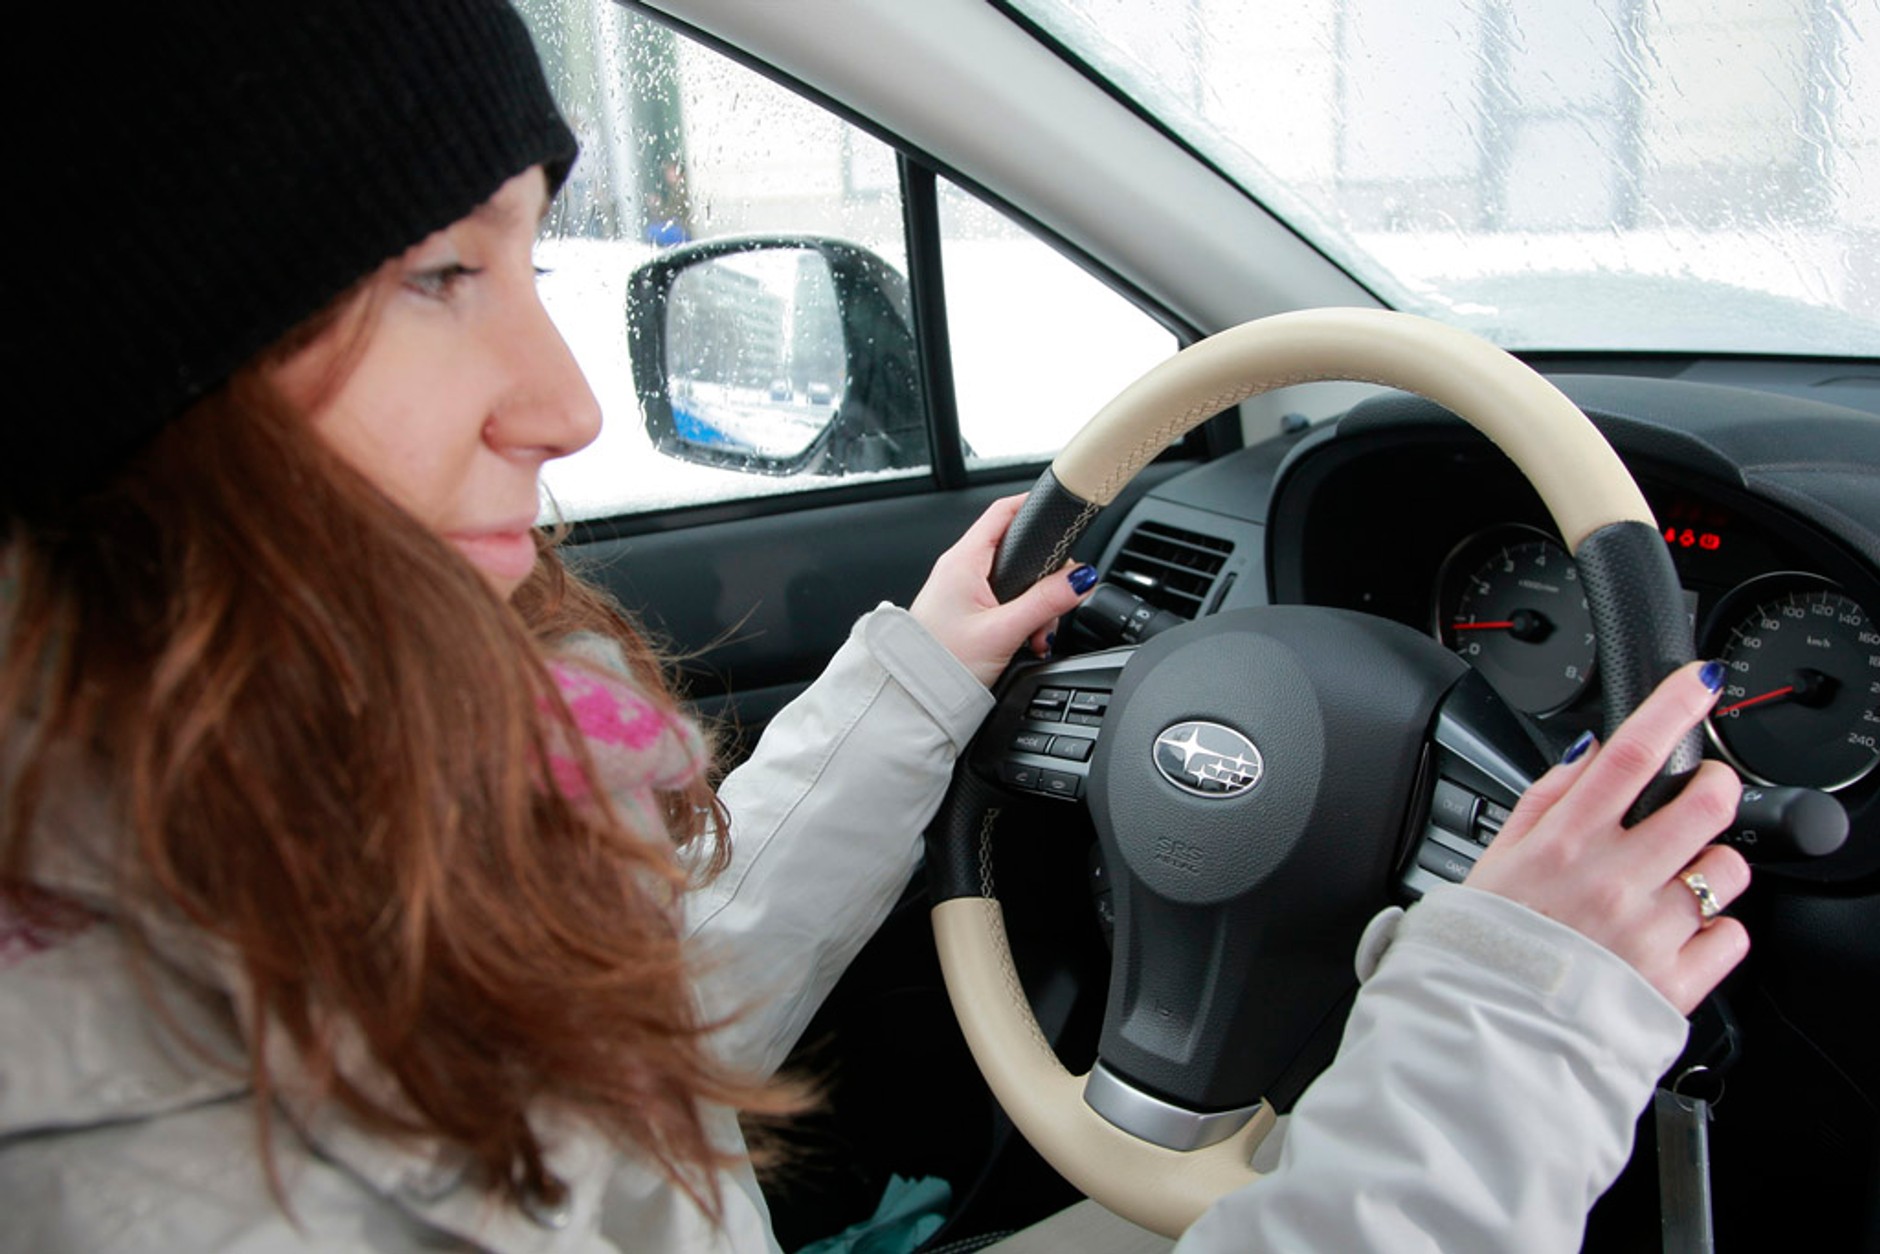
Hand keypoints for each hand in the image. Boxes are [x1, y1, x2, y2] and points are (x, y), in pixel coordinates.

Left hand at [909, 494, 1096, 686]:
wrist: (912, 698)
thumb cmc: (938, 663)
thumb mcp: (1002, 631)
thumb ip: (1044, 602)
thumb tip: (1079, 579)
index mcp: (964, 561)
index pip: (1004, 512)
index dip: (1033, 506)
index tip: (1062, 511)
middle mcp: (961, 569)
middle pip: (1019, 552)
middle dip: (1045, 580)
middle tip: (1053, 609)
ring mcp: (962, 590)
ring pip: (1016, 582)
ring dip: (1036, 607)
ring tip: (1035, 637)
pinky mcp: (966, 612)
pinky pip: (1005, 603)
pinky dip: (1022, 619)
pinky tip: (1025, 642)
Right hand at [1465, 661, 1749, 1014]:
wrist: (1491, 1035)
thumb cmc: (1487, 946)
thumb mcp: (1495, 858)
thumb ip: (1546, 799)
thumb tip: (1592, 752)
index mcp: (1565, 844)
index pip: (1631, 755)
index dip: (1673, 708)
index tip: (1700, 683)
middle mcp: (1614, 882)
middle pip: (1705, 804)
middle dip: (1717, 787)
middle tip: (1702, 794)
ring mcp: (1651, 932)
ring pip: (1728, 870)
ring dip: (1712, 866)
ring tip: (1674, 883)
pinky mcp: (1677, 982)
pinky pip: (1733, 936)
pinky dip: (1715, 931)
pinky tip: (1675, 935)